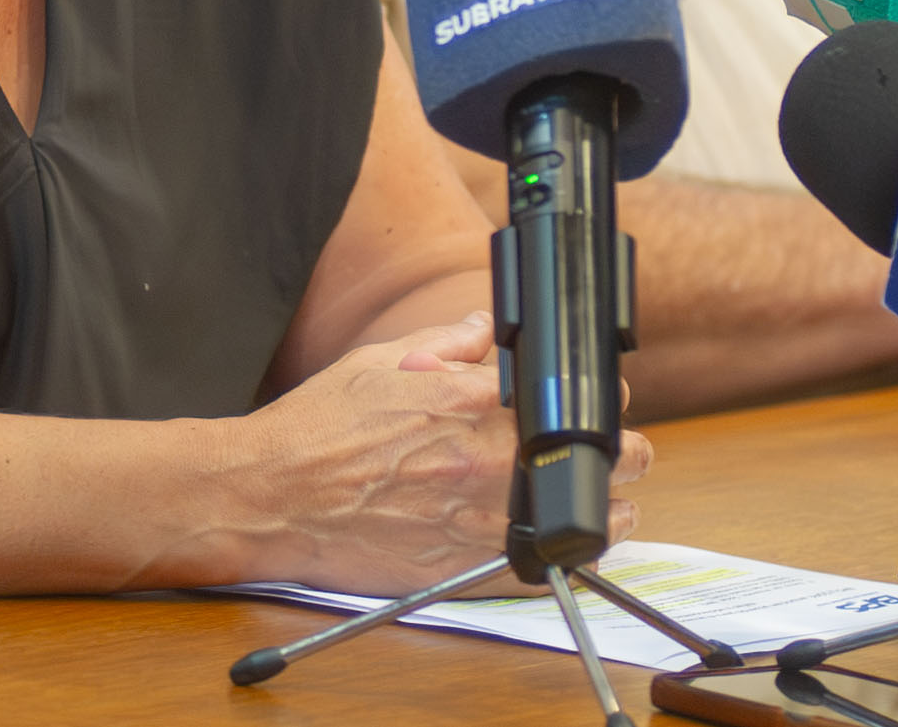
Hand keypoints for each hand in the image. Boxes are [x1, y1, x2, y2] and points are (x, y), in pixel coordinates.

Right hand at [236, 314, 651, 593]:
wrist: (269, 496)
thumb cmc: (317, 428)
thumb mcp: (383, 361)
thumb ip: (448, 343)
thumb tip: (485, 329)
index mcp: (469, 401)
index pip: (571, 397)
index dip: (600, 400)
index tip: (605, 403)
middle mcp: (481, 459)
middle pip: (594, 457)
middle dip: (622, 452)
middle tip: (628, 452)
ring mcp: (475, 517)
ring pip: (581, 517)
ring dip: (609, 507)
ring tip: (621, 502)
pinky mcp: (458, 566)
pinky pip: (538, 568)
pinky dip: (567, 557)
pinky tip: (578, 547)